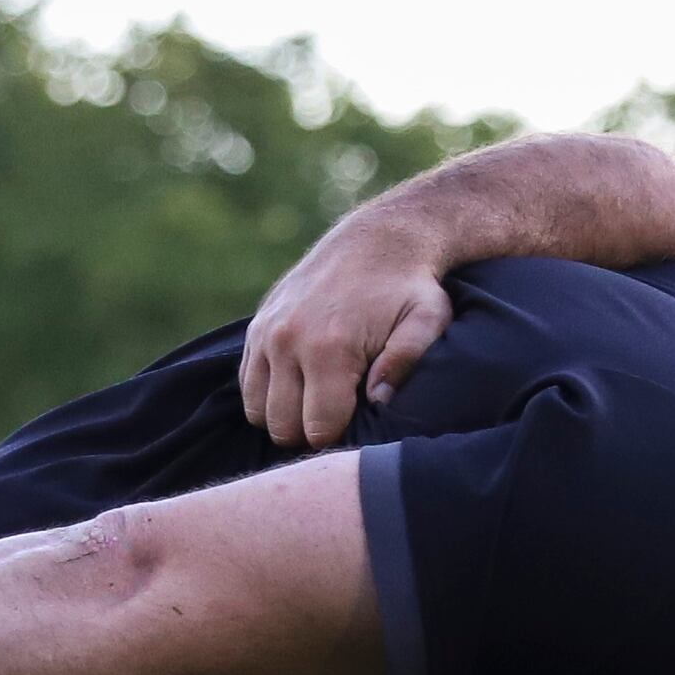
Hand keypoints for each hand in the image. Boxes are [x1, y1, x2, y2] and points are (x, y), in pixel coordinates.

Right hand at [242, 208, 457, 446]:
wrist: (379, 239)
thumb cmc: (411, 288)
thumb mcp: (427, 321)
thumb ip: (406, 363)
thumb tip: (377, 402)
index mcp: (329, 348)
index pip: (318, 430)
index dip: (341, 435)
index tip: (360, 421)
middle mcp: (288, 341)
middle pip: (282, 427)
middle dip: (310, 431)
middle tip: (340, 413)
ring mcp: (267, 332)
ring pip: (257, 410)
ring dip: (286, 414)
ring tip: (319, 400)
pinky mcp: (257, 325)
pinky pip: (247, 383)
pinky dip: (269, 392)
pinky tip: (301, 383)